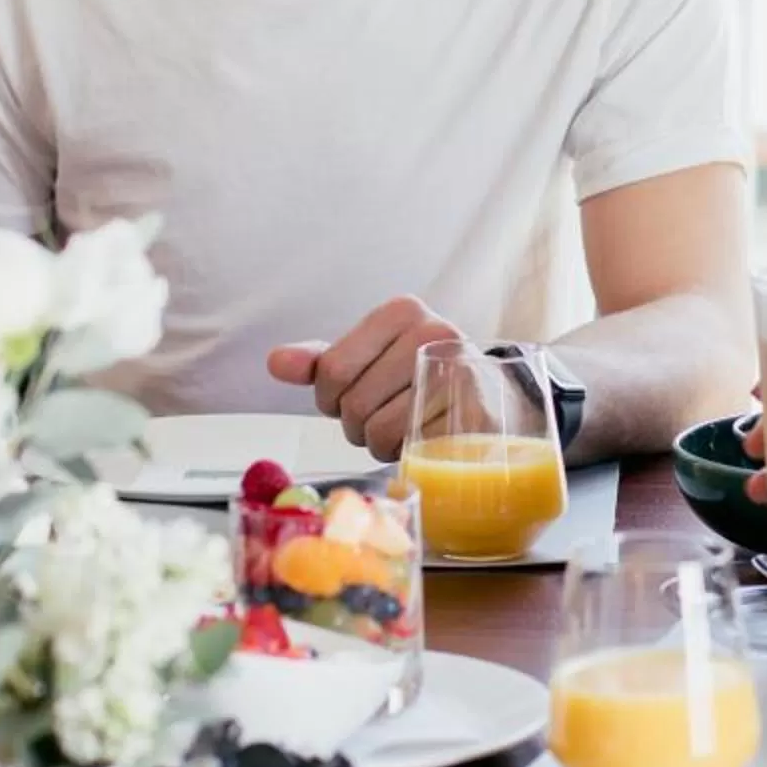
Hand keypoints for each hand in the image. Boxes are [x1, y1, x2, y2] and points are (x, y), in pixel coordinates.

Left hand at [265, 294, 462, 459]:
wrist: (490, 398)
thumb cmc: (418, 378)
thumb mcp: (370, 360)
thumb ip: (322, 362)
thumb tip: (276, 362)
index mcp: (401, 311)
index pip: (332, 369)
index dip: (330, 398)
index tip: (352, 397)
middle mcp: (433, 333)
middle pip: (353, 404)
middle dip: (357, 424)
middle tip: (383, 417)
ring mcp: (457, 371)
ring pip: (379, 430)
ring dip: (381, 443)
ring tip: (404, 428)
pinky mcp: (473, 411)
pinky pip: (411, 448)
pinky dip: (408, 455)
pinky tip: (423, 440)